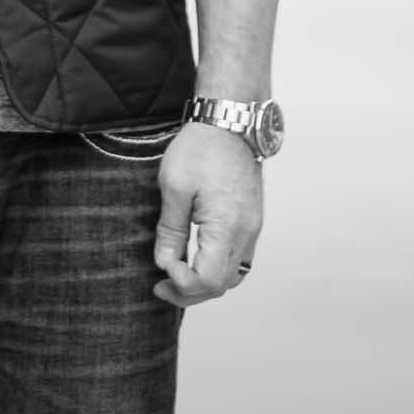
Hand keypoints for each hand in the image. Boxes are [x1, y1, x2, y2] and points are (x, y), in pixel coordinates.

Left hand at [152, 123, 261, 306]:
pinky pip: (240, 260)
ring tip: (176, 277)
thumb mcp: (174, 186)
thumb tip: (164, 263)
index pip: (208, 280)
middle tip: (160, 286)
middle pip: (222, 285)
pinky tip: (197, 260)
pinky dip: (218, 269)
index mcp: (227, 227)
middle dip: (190, 291)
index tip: (160, 271)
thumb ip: (171, 230)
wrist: (230, 122)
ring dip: (206, 283)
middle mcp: (247, 233)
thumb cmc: (201, 149)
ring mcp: (253, 228)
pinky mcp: (252, 221)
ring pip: (234, 276)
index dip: (182, 284)